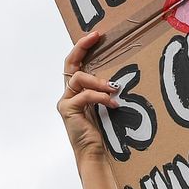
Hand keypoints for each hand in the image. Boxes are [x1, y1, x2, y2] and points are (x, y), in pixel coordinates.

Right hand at [58, 31, 119, 165]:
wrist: (94, 154)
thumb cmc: (103, 132)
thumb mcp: (106, 106)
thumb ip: (106, 91)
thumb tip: (122, 76)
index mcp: (77, 91)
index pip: (76, 63)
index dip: (83, 47)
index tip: (96, 34)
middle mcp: (68, 93)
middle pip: (70, 64)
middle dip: (82, 47)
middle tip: (96, 37)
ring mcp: (66, 101)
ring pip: (78, 78)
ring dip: (98, 81)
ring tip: (113, 88)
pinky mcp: (67, 110)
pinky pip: (84, 95)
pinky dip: (100, 97)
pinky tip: (112, 103)